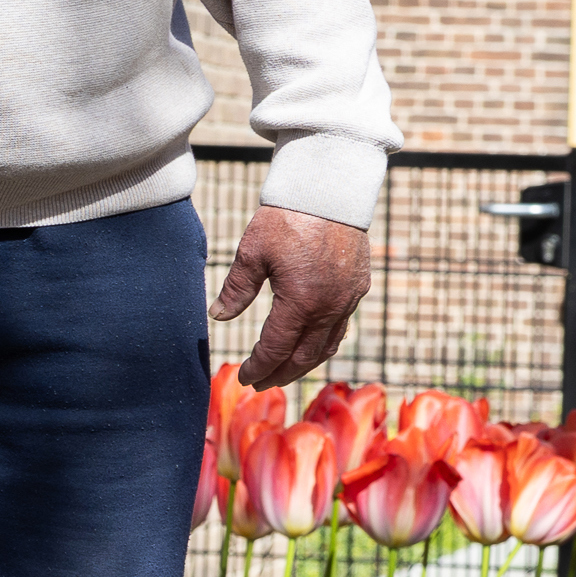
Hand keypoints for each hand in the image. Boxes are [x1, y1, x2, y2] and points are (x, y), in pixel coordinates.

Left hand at [214, 207, 369, 389]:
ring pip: (327, 345)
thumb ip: (236, 289)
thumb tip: (217, 316)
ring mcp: (348, 299)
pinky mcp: (358, 287)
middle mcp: (330, 308)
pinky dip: (324, 343)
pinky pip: (342, 327)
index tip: (244, 377)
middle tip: (261, 384)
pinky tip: (310, 346)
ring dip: (304, 364)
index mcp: (301, 303)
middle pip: (304, 356)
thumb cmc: (286, 218)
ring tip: (283, 372)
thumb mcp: (252, 253)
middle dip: (281, 374)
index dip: (259, 367)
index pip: (276, 349)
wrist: (329, 192)